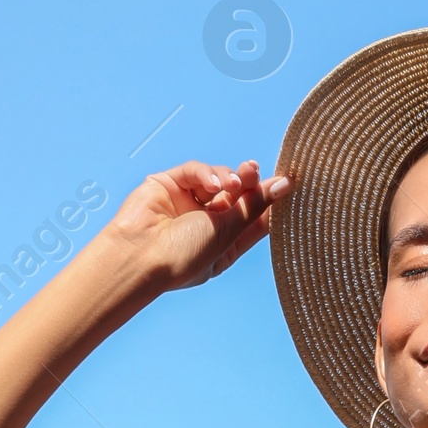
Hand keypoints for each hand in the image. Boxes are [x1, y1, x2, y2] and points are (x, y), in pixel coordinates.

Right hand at [104, 158, 289, 292]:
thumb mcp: (227, 234)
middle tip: (255, 171)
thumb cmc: (184, 257)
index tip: (288, 183)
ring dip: (230, 176)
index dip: (271, 201)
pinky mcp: (169, 184)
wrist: (140, 257)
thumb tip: (282, 185)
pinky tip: (213, 184)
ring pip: (218, 179)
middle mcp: (206, 223)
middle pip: (238, 196)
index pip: (254, 218)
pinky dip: (206, 173)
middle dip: (250, 182)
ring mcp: (187, 203)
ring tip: (234, 182)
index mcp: (223, 244)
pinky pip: (193, 171)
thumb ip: (254, 208)